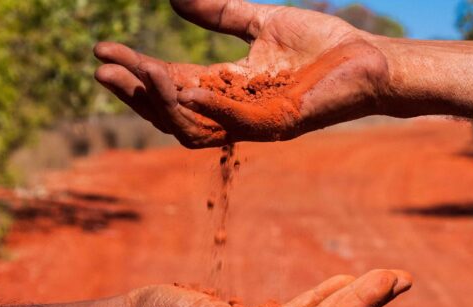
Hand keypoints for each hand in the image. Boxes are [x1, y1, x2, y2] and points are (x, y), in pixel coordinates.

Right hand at [94, 0, 389, 147]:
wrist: (370, 58)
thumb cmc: (322, 45)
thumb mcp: (259, 22)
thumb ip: (219, 14)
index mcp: (226, 87)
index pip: (169, 83)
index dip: (134, 69)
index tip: (101, 49)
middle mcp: (233, 110)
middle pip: (170, 111)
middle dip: (134, 92)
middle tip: (102, 69)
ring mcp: (254, 121)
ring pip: (192, 125)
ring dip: (161, 102)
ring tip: (136, 71)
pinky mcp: (278, 123)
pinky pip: (234, 123)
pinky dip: (207, 107)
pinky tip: (182, 86)